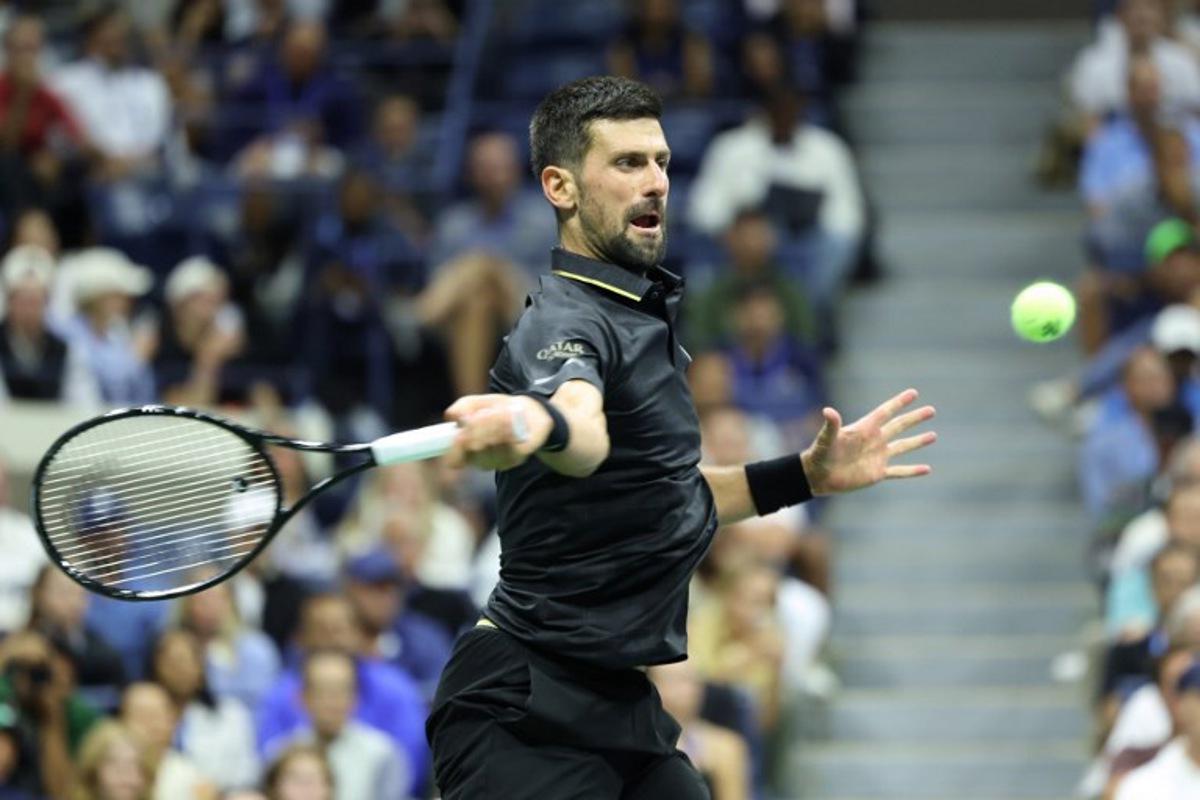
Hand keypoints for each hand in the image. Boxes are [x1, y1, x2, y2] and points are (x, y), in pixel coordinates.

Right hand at [443, 394, 550, 470]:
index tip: (461, 432)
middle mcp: (480, 459)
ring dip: (494, 424)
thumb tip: (452, 416)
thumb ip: (461, 407)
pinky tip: (510, 418)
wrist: (527, 412)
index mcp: (466, 450)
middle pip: (474, 447)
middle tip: (486, 413)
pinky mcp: (516, 458)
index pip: (454, 459)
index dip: (456, 447)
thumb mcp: (475, 404)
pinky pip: (509, 446)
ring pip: (491, 445)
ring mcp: (498, 461)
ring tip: (499, 412)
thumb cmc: (495, 410)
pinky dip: (507, 429)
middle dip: (479, 426)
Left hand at [802, 388, 935, 495]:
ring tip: (933, 435)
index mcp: (864, 429)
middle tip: (931, 410)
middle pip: (899, 426)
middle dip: (915, 418)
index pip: (885, 412)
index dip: (899, 402)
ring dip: (917, 442)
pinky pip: (899, 472)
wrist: (817, 476)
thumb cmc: (820, 454)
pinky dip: (912, 471)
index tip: (913, 393)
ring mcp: (877, 457)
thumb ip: (831, 425)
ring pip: (902, 446)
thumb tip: (828, 411)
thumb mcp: (826, 439)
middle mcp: (874, 440)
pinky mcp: (877, 473)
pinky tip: (927, 469)